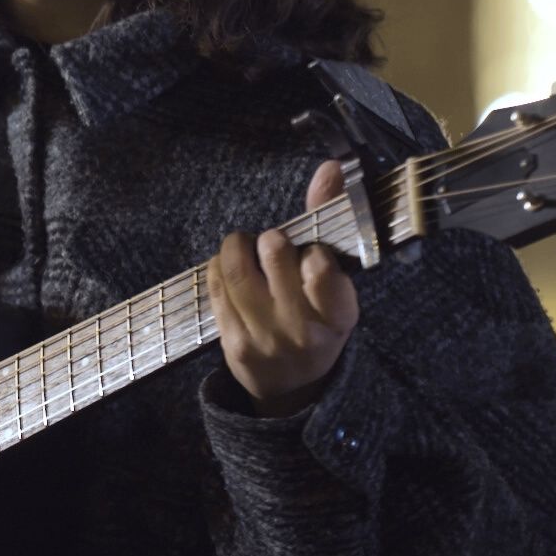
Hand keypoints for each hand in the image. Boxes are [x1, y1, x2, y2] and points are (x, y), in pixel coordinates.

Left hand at [206, 160, 358, 416]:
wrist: (293, 388)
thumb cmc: (317, 319)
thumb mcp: (336, 281)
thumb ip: (329, 222)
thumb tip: (329, 167)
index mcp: (339, 313)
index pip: (322, 266)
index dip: (311, 250)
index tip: (310, 254)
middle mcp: (304, 329)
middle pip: (275, 254)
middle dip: (272, 240)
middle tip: (274, 246)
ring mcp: (266, 338)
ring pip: (238, 267)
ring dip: (238, 247)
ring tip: (247, 251)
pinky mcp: (233, 343)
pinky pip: (215, 286)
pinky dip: (219, 268)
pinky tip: (231, 272)